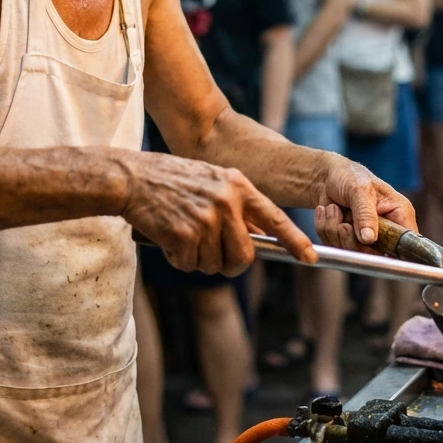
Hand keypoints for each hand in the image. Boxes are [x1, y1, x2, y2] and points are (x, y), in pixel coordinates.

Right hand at [123, 152, 315, 275]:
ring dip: (198, 260)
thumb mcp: (213, 181)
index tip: (310, 257)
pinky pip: (190, 264)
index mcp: (238, 186)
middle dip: (230, 264)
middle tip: (212, 256)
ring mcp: (206, 219)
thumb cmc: (172, 180)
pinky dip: (178, 259)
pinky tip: (169, 238)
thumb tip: (259, 237)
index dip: (295, 240)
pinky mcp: (184, 235)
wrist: (131, 178)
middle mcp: (226, 202)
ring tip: (182, 236)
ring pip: (215, 264)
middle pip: (244, 255)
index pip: (275, 217)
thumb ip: (238, 206)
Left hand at [310, 157, 416, 249]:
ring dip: (334, 230)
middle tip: (344, 222)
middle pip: (374, 255)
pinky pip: (334, 247)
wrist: (326, 177)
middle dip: (351, 239)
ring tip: (334, 208)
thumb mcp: (360, 190)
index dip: (393, 253)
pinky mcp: (347, 241)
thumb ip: (366, 214)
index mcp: (399, 216)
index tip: (370, 244)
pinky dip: (325, 229)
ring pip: (351, 252)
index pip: (407, 245)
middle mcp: (385, 231)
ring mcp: (366, 239)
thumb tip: (369, 239)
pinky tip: (327, 212)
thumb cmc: (350, 176)